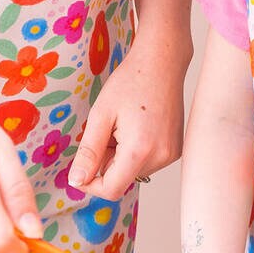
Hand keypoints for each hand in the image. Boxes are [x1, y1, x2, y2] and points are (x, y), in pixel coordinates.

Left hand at [66, 26, 186, 199]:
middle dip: (107, 162)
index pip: (111, 190)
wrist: (161, 62)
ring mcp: (172, 154)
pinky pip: (148, 161)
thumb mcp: (101, 114)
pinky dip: (136, 151)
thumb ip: (88, 152)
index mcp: (140, 150)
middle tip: (106, 130)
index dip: (90, 184)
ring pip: (134, 170)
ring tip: (123, 124)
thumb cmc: (130, 82)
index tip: (80, 168)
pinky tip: (137, 125)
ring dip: (121, 156)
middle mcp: (161, 157)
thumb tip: (77, 181)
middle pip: (122, 179)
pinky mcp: (176, 149)